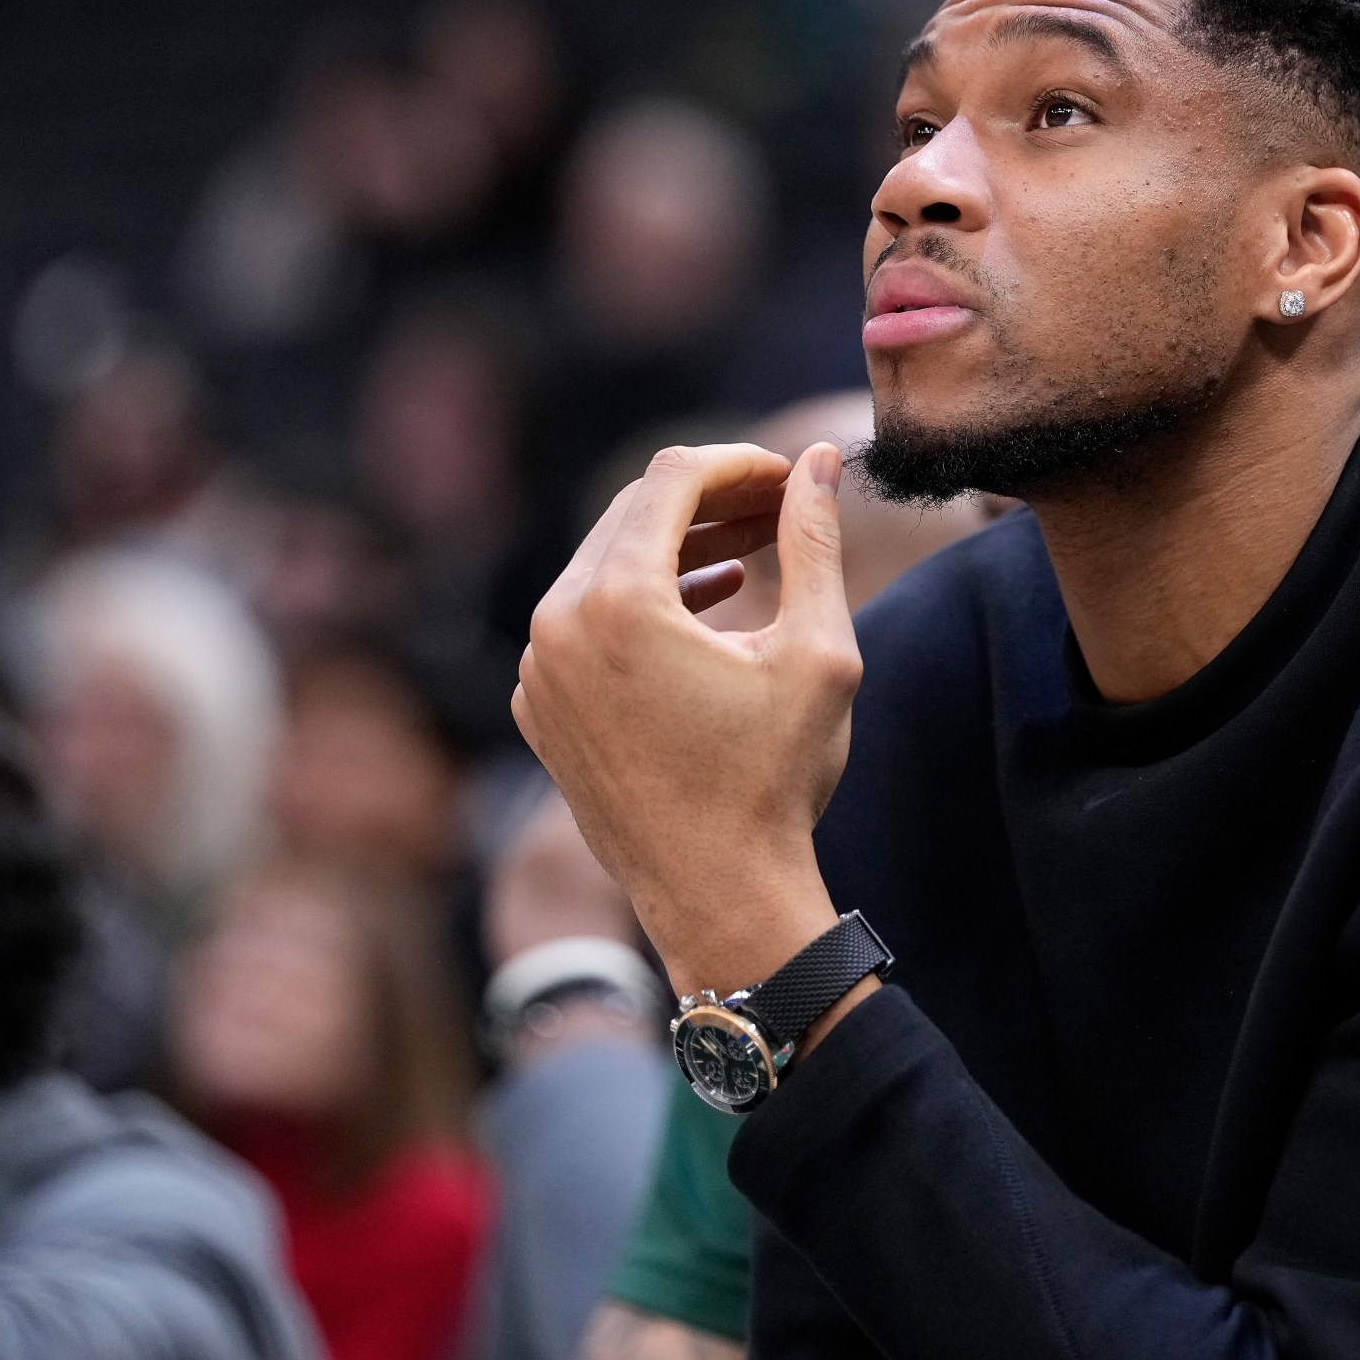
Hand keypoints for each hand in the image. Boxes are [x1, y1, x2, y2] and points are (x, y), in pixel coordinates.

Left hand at [513, 442, 861, 1001]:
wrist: (717, 898)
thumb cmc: (773, 781)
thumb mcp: (816, 651)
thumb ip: (814, 541)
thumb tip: (823, 461)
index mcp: (616, 601)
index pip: (674, 479)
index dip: (741, 464)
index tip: (794, 475)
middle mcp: (556, 625)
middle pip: (633, 515)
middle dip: (712, 501)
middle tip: (782, 506)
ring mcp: (537, 670)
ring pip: (605, 568)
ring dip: (679, 549)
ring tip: (756, 551)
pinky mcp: (538, 708)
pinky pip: (585, 624)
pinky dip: (643, 604)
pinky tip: (711, 606)